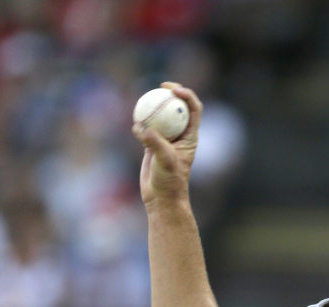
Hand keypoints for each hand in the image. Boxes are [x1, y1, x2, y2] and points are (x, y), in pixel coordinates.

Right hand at [133, 82, 202, 205]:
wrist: (161, 198)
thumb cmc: (169, 181)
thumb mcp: (165, 160)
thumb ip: (154, 142)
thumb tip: (140, 126)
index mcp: (190, 136)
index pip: (194, 110)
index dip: (187, 95)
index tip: (174, 90)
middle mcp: (180, 135)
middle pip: (178, 108)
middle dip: (172, 94)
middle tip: (160, 86)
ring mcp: (166, 139)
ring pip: (162, 117)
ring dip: (155, 106)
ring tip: (145, 98)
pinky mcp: (152, 145)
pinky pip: (147, 127)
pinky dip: (141, 122)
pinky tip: (134, 119)